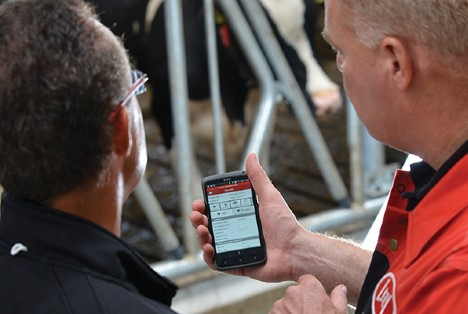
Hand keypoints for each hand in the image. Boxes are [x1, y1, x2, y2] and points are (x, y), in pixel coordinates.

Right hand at [190, 153, 307, 281]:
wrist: (295, 250)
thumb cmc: (285, 225)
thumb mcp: (269, 197)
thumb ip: (258, 178)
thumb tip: (251, 156)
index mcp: (242, 217)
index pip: (217, 211)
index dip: (205, 207)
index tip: (199, 202)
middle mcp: (236, 233)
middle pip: (209, 226)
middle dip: (198, 220)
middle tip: (196, 215)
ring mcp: (235, 250)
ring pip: (209, 244)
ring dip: (200, 236)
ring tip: (202, 229)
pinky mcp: (237, 265)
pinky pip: (217, 264)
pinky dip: (209, 257)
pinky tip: (209, 248)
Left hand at [270, 275, 347, 313]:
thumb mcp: (339, 313)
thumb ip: (338, 298)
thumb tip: (341, 289)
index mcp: (310, 288)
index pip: (307, 280)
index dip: (311, 291)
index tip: (314, 300)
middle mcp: (293, 292)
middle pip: (295, 293)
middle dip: (300, 301)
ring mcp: (280, 304)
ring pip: (285, 304)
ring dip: (291, 311)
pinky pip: (277, 313)